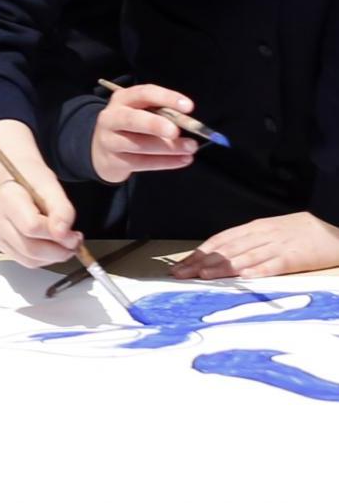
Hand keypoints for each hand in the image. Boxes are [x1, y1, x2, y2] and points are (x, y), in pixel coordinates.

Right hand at [0, 120, 81, 268]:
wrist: (15, 180)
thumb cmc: (34, 182)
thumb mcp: (53, 188)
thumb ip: (62, 211)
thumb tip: (64, 236)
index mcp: (6, 198)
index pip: (32, 227)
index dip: (58, 235)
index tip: (75, 234)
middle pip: (30, 248)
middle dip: (58, 251)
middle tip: (74, 243)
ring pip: (29, 260)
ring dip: (53, 257)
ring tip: (63, 243)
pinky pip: (26, 262)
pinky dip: (44, 259)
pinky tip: (50, 245)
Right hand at [89, 82, 200, 183]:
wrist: (102, 150)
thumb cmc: (131, 127)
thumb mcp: (142, 113)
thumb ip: (162, 115)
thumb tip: (189, 124)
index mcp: (122, 99)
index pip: (143, 94)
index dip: (166, 98)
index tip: (189, 107)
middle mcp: (112, 117)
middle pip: (132, 120)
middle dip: (155, 125)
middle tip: (176, 131)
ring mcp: (110, 140)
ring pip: (139, 144)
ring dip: (168, 147)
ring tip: (190, 148)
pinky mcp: (114, 161)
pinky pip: (143, 163)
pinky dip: (166, 162)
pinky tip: (183, 160)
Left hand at [169, 213, 338, 279]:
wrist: (333, 225)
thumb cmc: (304, 230)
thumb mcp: (273, 230)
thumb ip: (251, 241)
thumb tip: (226, 254)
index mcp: (255, 228)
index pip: (219, 240)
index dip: (198, 253)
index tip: (181, 264)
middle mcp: (261, 235)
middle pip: (225, 249)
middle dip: (200, 262)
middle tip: (179, 274)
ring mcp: (277, 246)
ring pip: (243, 257)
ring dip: (220, 267)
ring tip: (201, 276)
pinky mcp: (295, 257)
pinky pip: (273, 264)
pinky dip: (257, 271)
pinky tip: (243, 277)